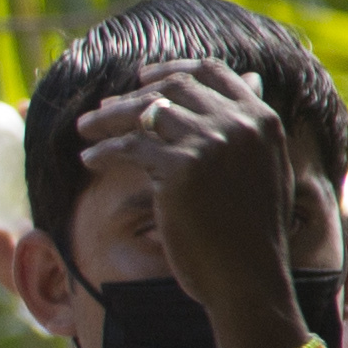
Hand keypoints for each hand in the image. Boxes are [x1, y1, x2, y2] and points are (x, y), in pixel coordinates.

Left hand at [70, 58, 304, 347]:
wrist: (248, 276)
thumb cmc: (250, 232)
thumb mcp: (264, 167)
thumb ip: (248, 129)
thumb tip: (248, 80)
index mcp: (262, 119)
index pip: (212, 72)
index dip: (172, 71)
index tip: (142, 78)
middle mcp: (239, 123)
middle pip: (173, 88)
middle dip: (132, 95)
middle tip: (101, 110)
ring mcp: (210, 142)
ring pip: (146, 112)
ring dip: (108, 118)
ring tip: (83, 128)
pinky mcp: (180, 166)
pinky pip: (129, 147)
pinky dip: (104, 150)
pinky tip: (88, 159)